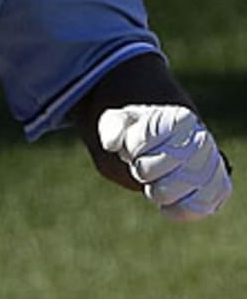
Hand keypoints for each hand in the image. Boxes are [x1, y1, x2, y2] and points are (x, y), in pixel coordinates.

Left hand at [99, 104, 231, 220]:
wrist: (173, 145)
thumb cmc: (142, 133)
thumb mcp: (123, 121)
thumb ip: (113, 127)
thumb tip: (112, 144)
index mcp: (178, 119)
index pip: (141, 141)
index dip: (131, 149)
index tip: (136, 145)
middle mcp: (201, 139)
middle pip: (152, 169)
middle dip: (142, 171)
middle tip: (144, 166)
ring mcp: (213, 164)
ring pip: (171, 192)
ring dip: (156, 192)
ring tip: (157, 183)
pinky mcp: (219, 187)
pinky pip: (197, 208)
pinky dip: (177, 211)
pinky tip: (167, 206)